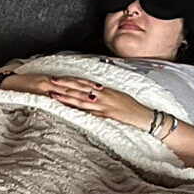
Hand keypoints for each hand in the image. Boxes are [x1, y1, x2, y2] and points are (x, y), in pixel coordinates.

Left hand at [39, 76, 154, 129]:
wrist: (144, 116)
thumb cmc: (131, 107)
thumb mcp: (117, 96)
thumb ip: (103, 93)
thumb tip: (92, 91)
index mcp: (104, 90)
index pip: (83, 83)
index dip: (70, 80)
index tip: (58, 77)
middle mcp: (102, 95)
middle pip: (80, 89)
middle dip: (64, 86)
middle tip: (50, 82)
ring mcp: (103, 106)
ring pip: (81, 100)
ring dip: (66, 98)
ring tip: (53, 95)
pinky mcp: (106, 115)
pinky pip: (90, 114)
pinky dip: (78, 112)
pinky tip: (68, 111)